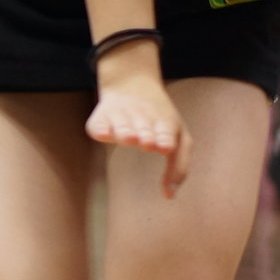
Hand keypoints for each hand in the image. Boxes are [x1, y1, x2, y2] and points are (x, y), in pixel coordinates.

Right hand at [85, 64, 189, 196]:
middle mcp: (143, 118)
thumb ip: (179, 167)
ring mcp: (121, 115)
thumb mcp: (180, 137)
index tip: (165, 147)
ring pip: (122, 127)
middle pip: (143, 132)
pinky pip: (99, 125)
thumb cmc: (160, 120)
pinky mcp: (100, 116)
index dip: (163, 140)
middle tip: (145, 141)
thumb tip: (169, 196)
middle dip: (145, 136)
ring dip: (125, 132)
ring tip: (129, 137)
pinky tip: (105, 135)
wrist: (131, 83)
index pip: (165, 134)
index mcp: (165, 123)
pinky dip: (101, 130)